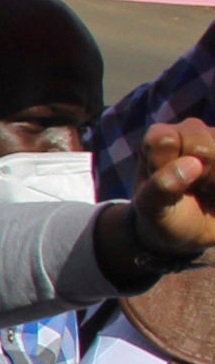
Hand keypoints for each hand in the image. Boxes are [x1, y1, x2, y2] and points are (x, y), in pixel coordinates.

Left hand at [129, 118, 214, 258]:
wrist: (195, 233)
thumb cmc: (168, 215)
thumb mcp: (153, 208)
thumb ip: (161, 187)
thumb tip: (192, 164)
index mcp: (159, 137)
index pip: (165, 140)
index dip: (165, 166)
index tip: (164, 182)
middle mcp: (191, 130)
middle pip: (201, 148)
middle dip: (199, 176)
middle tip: (193, 187)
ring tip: (209, 187)